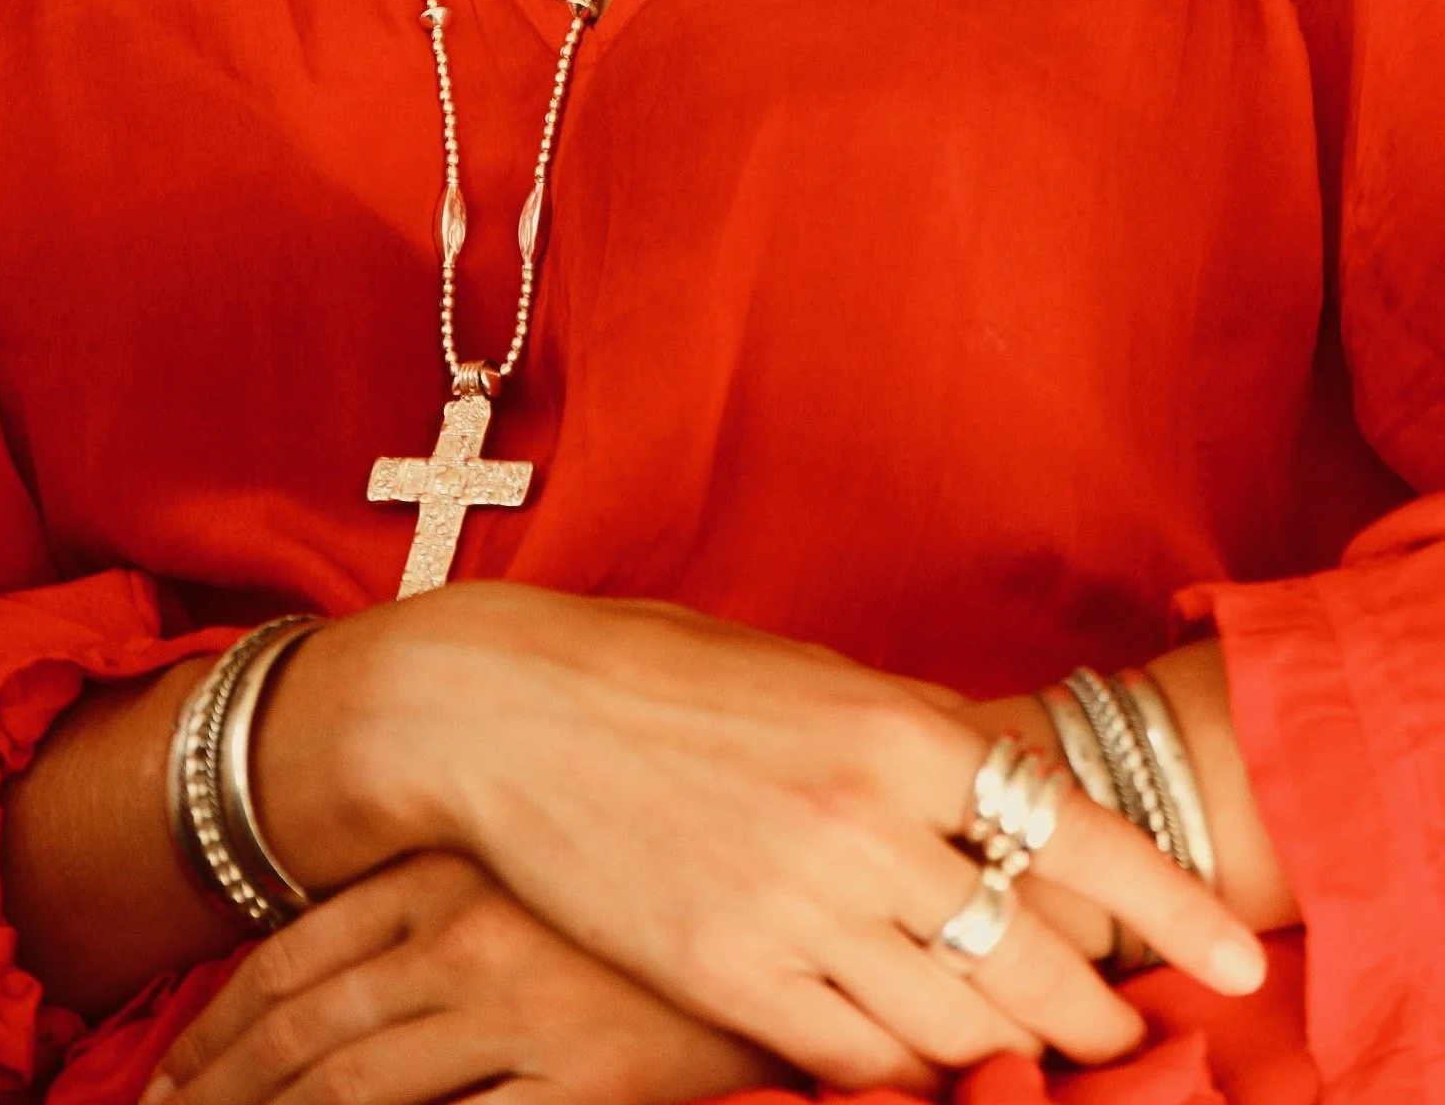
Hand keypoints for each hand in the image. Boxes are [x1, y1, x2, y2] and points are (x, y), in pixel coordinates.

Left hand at [146, 851, 792, 1104]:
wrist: (822, 862)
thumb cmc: (685, 818)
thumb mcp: (556, 822)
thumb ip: (468, 861)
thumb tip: (391, 911)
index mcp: (453, 863)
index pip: (295, 957)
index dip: (219, 1027)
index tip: (172, 1076)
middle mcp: (466, 934)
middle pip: (302, 1032)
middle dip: (219, 1089)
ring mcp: (521, 1010)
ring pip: (354, 1089)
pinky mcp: (586, 1078)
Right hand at [261, 587, 1267, 1092]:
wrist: (503, 706)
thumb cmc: (658, 669)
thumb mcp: (810, 673)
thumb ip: (907, 737)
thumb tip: (994, 793)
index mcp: (898, 724)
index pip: (1077, 832)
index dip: (1169, 906)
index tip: (1231, 960)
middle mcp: (868, 820)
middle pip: (1034, 951)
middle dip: (1101, 1006)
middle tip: (1135, 1031)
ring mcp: (798, 905)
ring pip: (959, 1019)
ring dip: (1019, 1049)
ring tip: (1050, 1061)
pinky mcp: (727, 972)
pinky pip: (855, 1059)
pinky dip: (907, 1073)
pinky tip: (928, 1070)